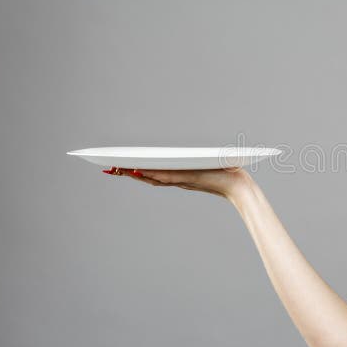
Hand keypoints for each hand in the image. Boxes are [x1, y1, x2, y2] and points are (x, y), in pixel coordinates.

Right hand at [103, 166, 254, 201]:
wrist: (239, 186)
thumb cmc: (225, 175)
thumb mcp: (202, 167)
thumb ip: (189, 166)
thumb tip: (178, 160)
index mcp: (178, 175)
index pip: (151, 174)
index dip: (132, 171)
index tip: (115, 167)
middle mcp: (177, 179)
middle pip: (146, 176)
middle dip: (126, 173)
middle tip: (107, 169)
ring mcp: (182, 179)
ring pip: (153, 177)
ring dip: (134, 174)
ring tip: (116, 169)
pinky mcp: (189, 178)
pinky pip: (167, 177)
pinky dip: (152, 175)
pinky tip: (139, 171)